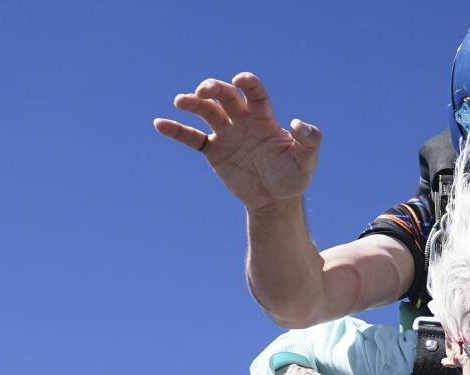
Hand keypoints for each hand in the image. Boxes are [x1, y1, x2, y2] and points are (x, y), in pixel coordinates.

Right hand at [153, 72, 320, 211]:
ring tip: (181, 101)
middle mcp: (243, 121)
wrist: (276, 200)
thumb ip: (309, 140)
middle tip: (204, 90)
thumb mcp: (306, 161)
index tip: (240, 79)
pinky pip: (192, 138)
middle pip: (226, 96)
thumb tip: (298, 123)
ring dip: (193, 103)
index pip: (255, 95)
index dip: (248, 84)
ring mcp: (226, 135)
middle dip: (215, 88)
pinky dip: (176, 130)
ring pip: (207, 112)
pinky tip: (160, 124)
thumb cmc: (293, 177)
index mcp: (265, 119)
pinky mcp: (213, 151)